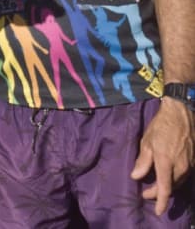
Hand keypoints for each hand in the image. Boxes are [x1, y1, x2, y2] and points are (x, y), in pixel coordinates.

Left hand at [131, 98, 194, 215]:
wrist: (181, 114)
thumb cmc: (160, 127)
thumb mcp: (147, 142)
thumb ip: (143, 161)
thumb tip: (136, 176)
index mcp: (166, 162)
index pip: (165, 188)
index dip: (160, 201)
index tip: (157, 211)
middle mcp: (180, 167)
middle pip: (171, 187)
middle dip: (159, 193)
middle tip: (146, 193)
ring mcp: (189, 165)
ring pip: (178, 182)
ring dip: (167, 187)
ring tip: (156, 186)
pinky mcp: (194, 161)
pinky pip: (184, 175)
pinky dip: (175, 179)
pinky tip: (167, 176)